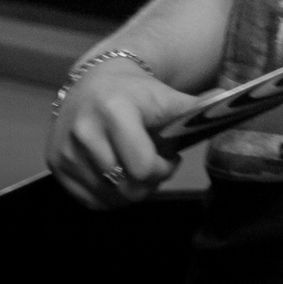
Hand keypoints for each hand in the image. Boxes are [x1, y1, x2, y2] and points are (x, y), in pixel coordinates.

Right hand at [46, 59, 200, 208]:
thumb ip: (194, 105)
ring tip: (133, 163)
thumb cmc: (136, 93)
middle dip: (147, 182)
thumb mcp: (164, 96)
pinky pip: (89, 200)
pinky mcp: (56, 164)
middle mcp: (84, 130)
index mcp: (114, 111)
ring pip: (109, 198)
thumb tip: (226, 100)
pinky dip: (108, 194)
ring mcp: (66, 149)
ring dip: (128, 189)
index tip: (168, 156)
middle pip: (127, 188)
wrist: (93, 83)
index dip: (162, 169)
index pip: (142, 168)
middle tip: (152, 163)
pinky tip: (115, 171)